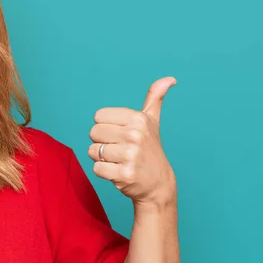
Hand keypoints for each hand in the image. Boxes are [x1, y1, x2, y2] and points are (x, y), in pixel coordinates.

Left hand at [88, 77, 176, 205]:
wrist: (158, 183)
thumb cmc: (150, 149)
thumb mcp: (152, 121)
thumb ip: (155, 98)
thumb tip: (170, 79)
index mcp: (138, 119)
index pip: (98, 117)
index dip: (105, 127)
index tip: (120, 135)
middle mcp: (135, 135)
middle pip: (93, 133)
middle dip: (102, 142)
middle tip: (119, 150)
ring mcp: (130, 156)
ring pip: (93, 151)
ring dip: (101, 158)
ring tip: (119, 161)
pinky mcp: (124, 174)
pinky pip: (96, 168)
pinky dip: (103, 172)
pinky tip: (118, 172)